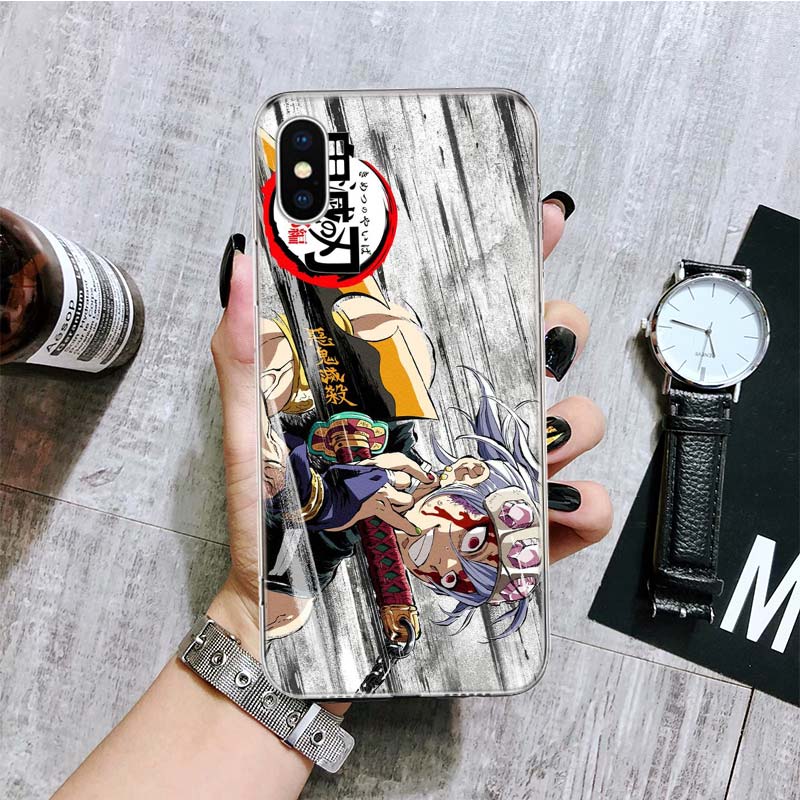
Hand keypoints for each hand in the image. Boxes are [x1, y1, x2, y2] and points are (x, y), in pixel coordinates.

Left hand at [208, 196, 611, 648]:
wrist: (294, 618)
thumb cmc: (275, 523)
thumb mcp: (255, 432)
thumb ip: (243, 354)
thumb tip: (238, 265)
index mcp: (414, 384)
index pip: (475, 306)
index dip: (517, 255)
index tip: (540, 220)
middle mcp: (464, 420)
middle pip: (546, 350)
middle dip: (558, 333)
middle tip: (532, 348)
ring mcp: (498, 476)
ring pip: (576, 422)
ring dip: (569, 422)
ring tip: (528, 444)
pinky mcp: (518, 539)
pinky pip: (586, 512)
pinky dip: (585, 506)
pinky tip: (545, 513)